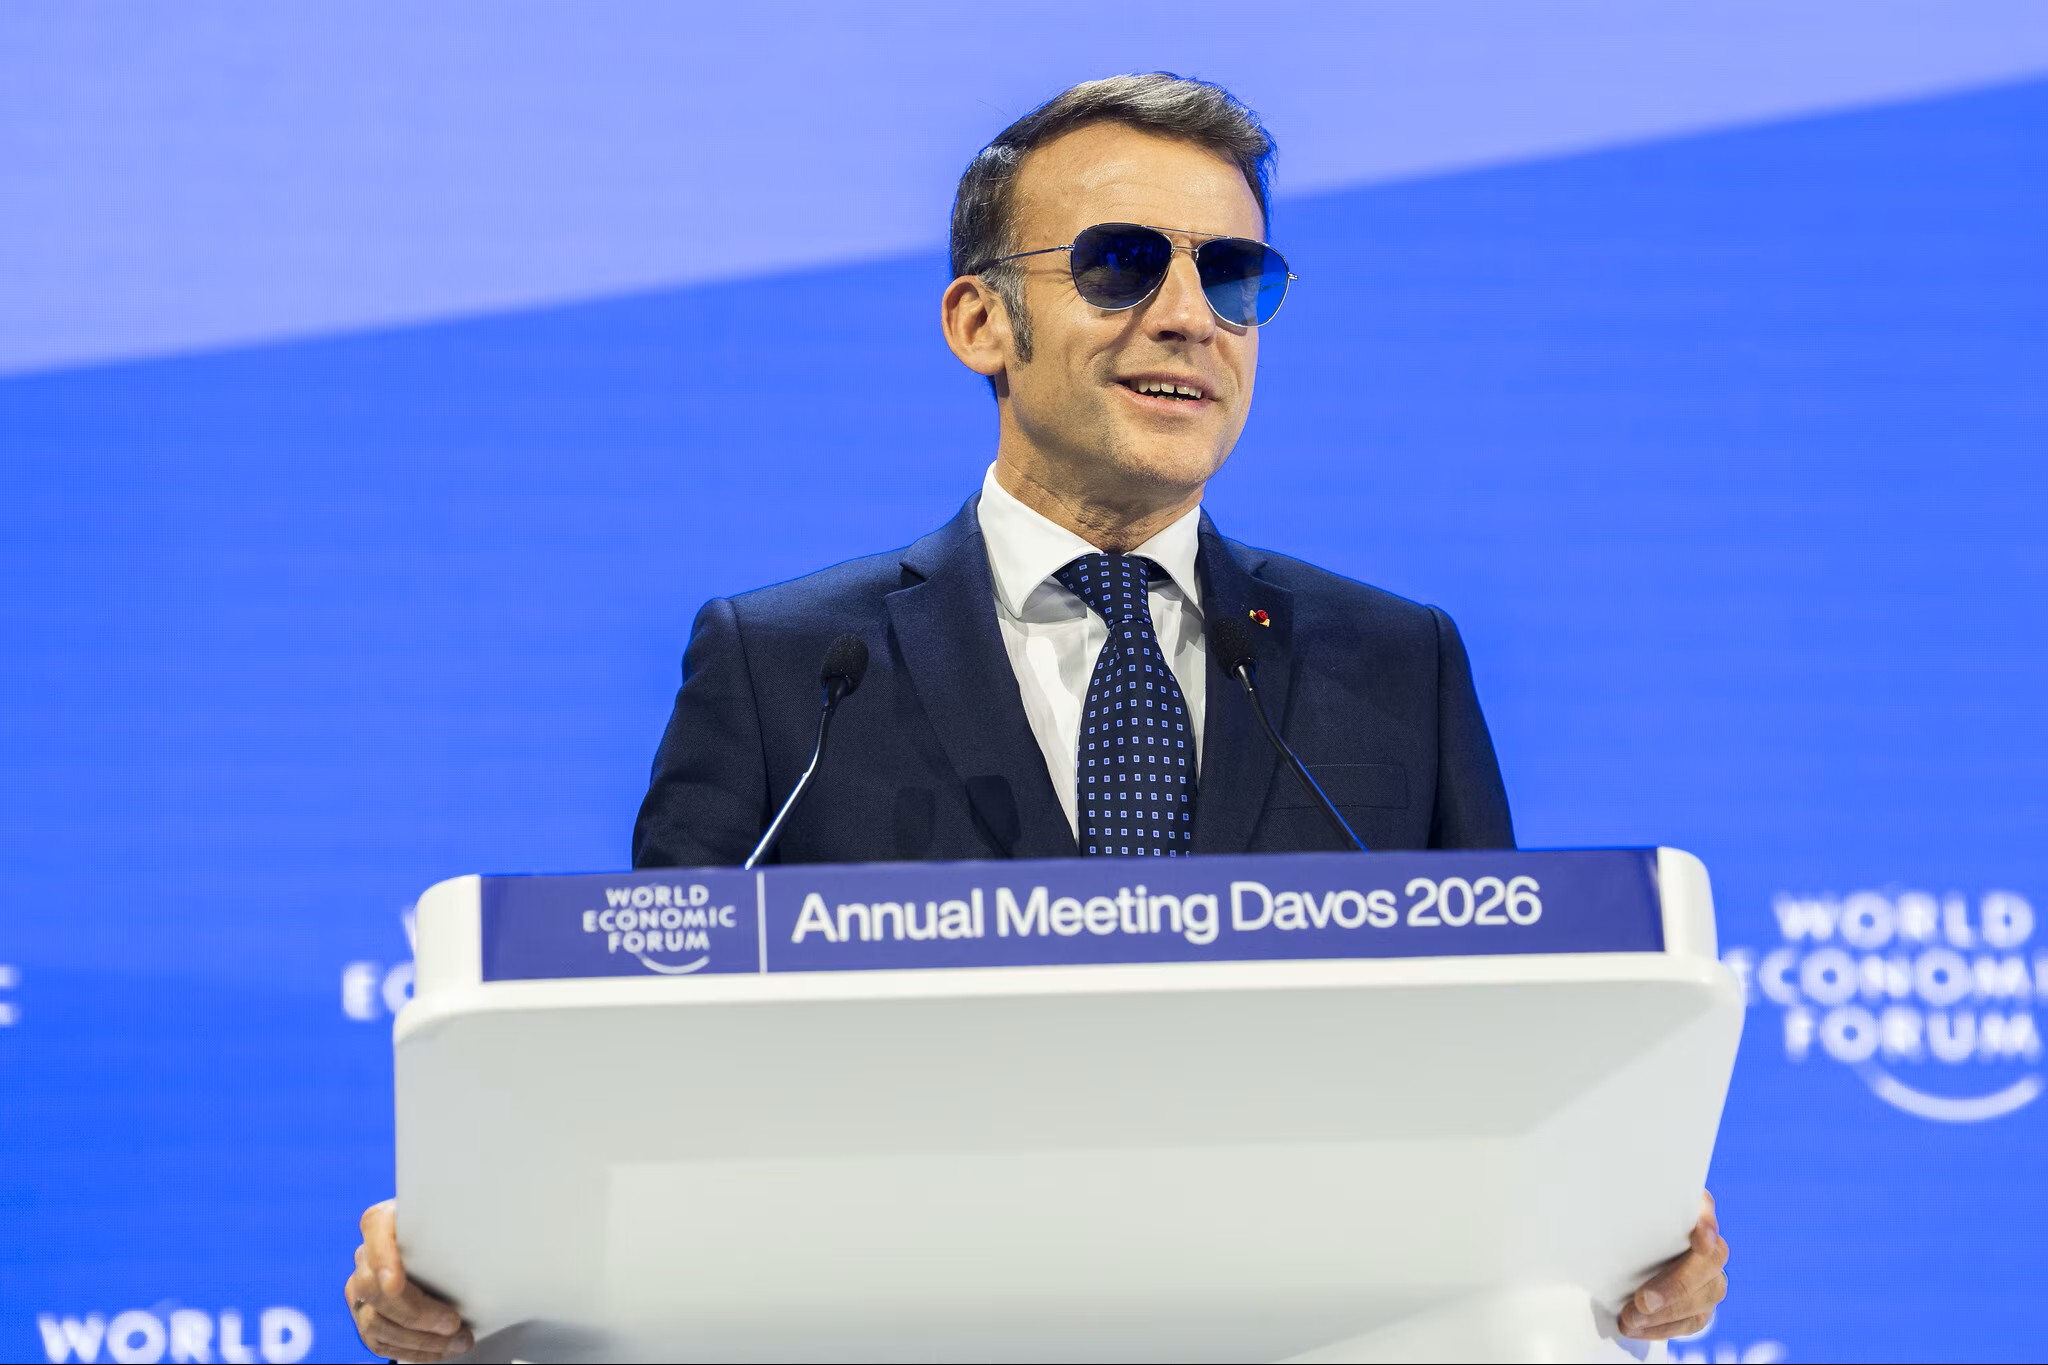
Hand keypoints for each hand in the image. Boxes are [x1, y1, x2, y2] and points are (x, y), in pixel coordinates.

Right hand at [346, 1198, 473, 1361]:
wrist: (450, 1248)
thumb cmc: (458, 1230)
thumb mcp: (461, 1219)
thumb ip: (463, 1223)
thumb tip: (493, 1236)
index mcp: (386, 1219)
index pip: (374, 1227)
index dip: (382, 1258)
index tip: (395, 1285)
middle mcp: (367, 1254)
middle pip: (371, 1287)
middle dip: (414, 1312)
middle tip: (452, 1322)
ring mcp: (361, 1288)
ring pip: (374, 1321)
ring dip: (420, 1339)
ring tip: (458, 1341)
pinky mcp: (367, 1315)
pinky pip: (379, 1342)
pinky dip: (412, 1351)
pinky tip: (441, 1350)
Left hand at [1619, 1190, 1728, 1339]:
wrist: (1632, 1252)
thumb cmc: (1623, 1225)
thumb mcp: (1620, 1212)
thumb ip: (1620, 1209)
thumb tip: (1591, 1211)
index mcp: (1687, 1209)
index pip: (1705, 1208)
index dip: (1706, 1224)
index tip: (1699, 1240)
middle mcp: (1708, 1241)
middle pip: (1711, 1260)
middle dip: (1677, 1285)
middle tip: (1643, 1301)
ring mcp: (1711, 1274)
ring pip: (1706, 1295)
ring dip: (1667, 1313)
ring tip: (1631, 1319)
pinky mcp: (1703, 1302)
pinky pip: (1693, 1320)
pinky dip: (1664, 1328)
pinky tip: (1639, 1328)